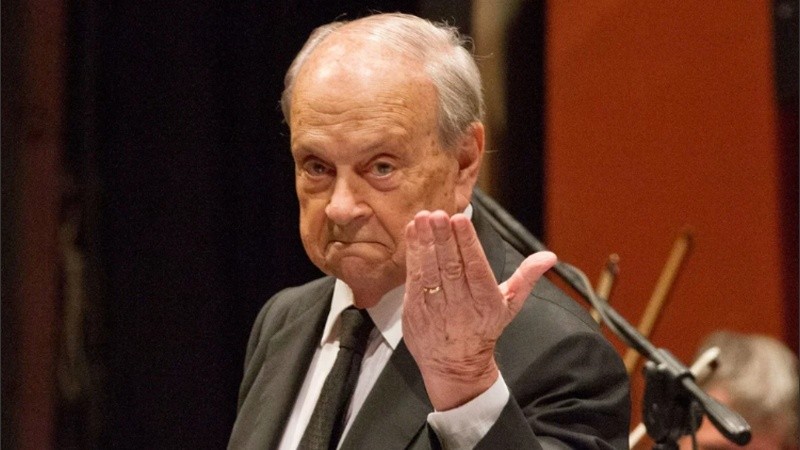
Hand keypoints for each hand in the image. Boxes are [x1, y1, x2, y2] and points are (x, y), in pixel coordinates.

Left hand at [402, 210, 556, 410]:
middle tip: (437, 214)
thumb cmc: (484, 328)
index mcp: (485, 300)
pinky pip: (413, 279)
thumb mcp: (509, 305)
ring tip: (421, 219)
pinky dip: (412, 255)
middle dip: (444, 238)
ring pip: (430, 270)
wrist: (455, 366)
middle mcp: (460, 304)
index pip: (475, 267)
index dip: (467, 243)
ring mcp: (435, 308)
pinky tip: (412, 233)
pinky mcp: (415, 311)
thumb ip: (526, 277)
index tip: (460, 219)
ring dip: (424, 243)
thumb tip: (549, 256)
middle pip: (451, 266)